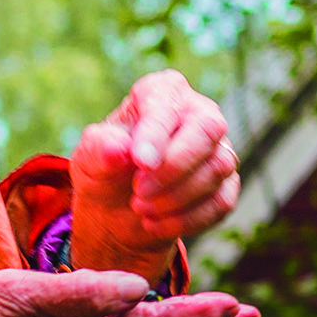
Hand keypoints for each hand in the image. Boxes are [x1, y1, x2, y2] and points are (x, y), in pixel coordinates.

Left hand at [70, 70, 240, 279]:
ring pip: (217, 168)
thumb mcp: (89, 158)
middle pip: (207, 130)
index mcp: (163, 91)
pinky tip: (154, 224)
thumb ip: (99, 149)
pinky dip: (186, 220)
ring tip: (139, 208)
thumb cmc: (106, 168)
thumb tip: (117, 149)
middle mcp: (199, 112)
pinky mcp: (226, 184)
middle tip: (138, 193)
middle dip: (174, 167)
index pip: (168, 105)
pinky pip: (221, 202)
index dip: (156, 134)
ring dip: (176, 198)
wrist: (117, 210)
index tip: (140, 163)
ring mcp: (218, 148)